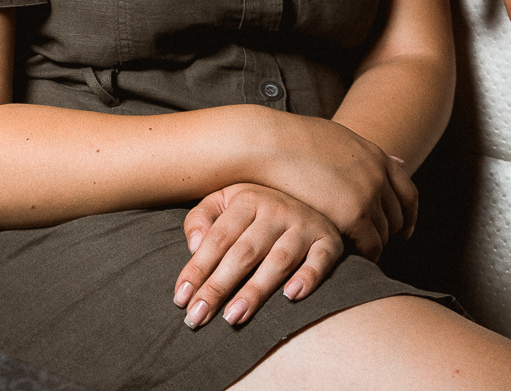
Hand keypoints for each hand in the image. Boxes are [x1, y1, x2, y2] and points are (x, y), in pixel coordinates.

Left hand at [175, 184, 342, 328]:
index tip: (181, 298)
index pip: (217, 238)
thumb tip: (193, 246)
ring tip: (233, 317)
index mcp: (247, 200)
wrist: (314, 194)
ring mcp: (304, 225)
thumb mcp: (225, 201)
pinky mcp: (329, 241)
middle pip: (243, 253)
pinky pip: (320, 260)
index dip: (197, 268)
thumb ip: (202, 218)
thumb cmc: (257, 208)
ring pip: (278, 260)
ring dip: (255, 291)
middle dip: (218, 287)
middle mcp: (276, 210)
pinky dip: (308, 278)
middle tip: (199, 316)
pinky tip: (291, 296)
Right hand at [259, 115, 417, 260]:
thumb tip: (400, 159)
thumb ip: (367, 154)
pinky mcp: (354, 215)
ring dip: (373, 245)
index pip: (408, 193)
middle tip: (372, 244)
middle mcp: (377, 175)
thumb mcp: (337, 138)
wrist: (268, 144)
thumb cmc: (292, 140)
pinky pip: (371, 246)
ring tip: (356, 254)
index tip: (402, 230)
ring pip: (383, 234)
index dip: (408, 215)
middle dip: (387, 232)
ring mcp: (368, 195)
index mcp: (375, 156)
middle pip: (397, 216)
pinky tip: (351, 259)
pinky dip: (365, 255)